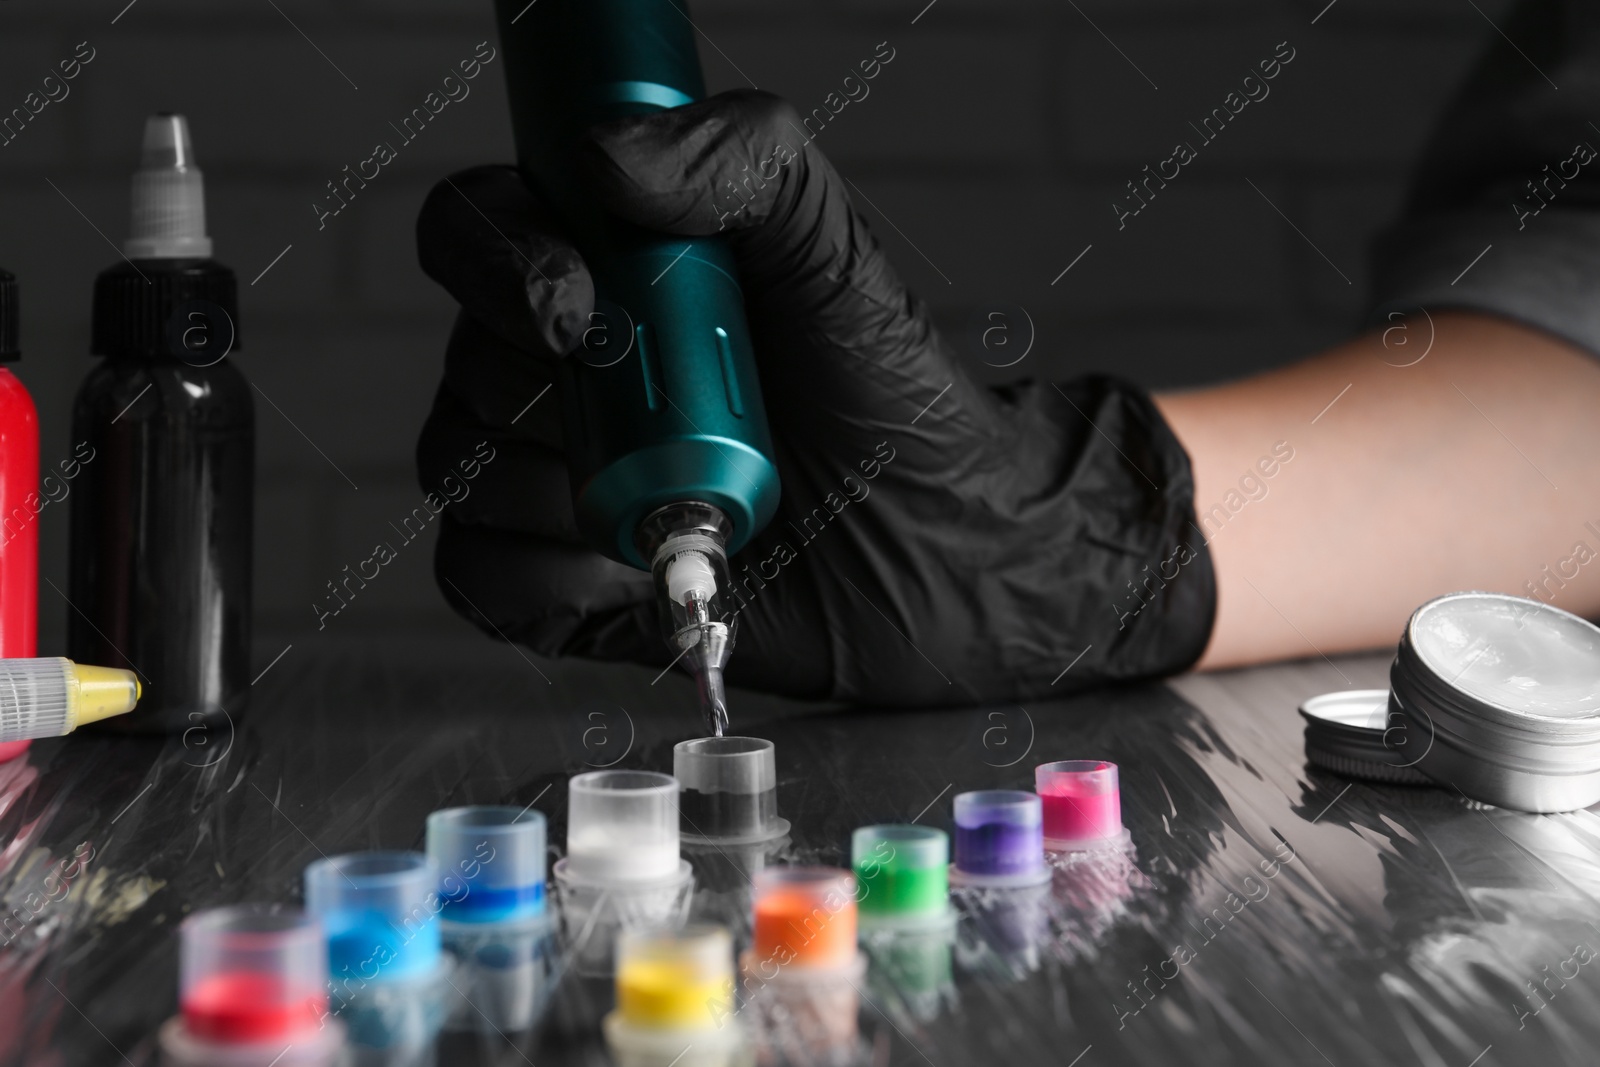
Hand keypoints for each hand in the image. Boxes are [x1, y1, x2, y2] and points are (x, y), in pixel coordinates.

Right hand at [415, 90, 1212, 706]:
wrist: (943, 555)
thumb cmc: (893, 402)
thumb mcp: (839, 263)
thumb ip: (751, 167)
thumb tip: (608, 151)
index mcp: (610, 277)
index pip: (479, 233)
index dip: (496, 259)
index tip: (576, 300)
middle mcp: (567, 373)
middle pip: (469, 357)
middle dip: (548, 392)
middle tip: (657, 424)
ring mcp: (557, 479)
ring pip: (460, 468)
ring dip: (553, 489)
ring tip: (669, 506)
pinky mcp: (563, 583)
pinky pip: (481, 576)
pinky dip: (541, 578)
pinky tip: (629, 572)